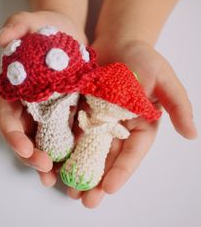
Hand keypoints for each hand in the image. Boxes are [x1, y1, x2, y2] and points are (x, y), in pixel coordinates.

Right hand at [0, 11, 86, 185]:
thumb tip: (2, 39)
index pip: (9, 118)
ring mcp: (51, 113)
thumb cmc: (50, 29)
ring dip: (50, 161)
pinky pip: (68, 135)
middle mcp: (32, 107)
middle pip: (27, 137)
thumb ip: (18, 26)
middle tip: (44, 168)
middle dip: (33, 155)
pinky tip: (76, 163)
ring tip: (57, 178)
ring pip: (47, 142)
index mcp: (17, 92)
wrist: (72, 36)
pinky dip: (70, 150)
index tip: (23, 148)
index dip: (13, 135)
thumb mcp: (34, 22)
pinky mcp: (69, 113)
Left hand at [67, 39, 196, 207]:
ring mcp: (98, 121)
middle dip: (97, 180)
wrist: (117, 42)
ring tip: (68, 190)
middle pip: (107, 158)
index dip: (121, 172)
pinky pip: (73, 132)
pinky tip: (56, 163)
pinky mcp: (81, 112)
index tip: (108, 189)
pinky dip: (65, 148)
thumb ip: (178, 105)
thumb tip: (192, 134)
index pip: (132, 154)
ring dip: (78, 170)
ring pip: (87, 150)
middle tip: (85, 201)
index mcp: (140, 125)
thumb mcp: (164, 79)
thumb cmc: (142, 59)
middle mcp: (118, 128)